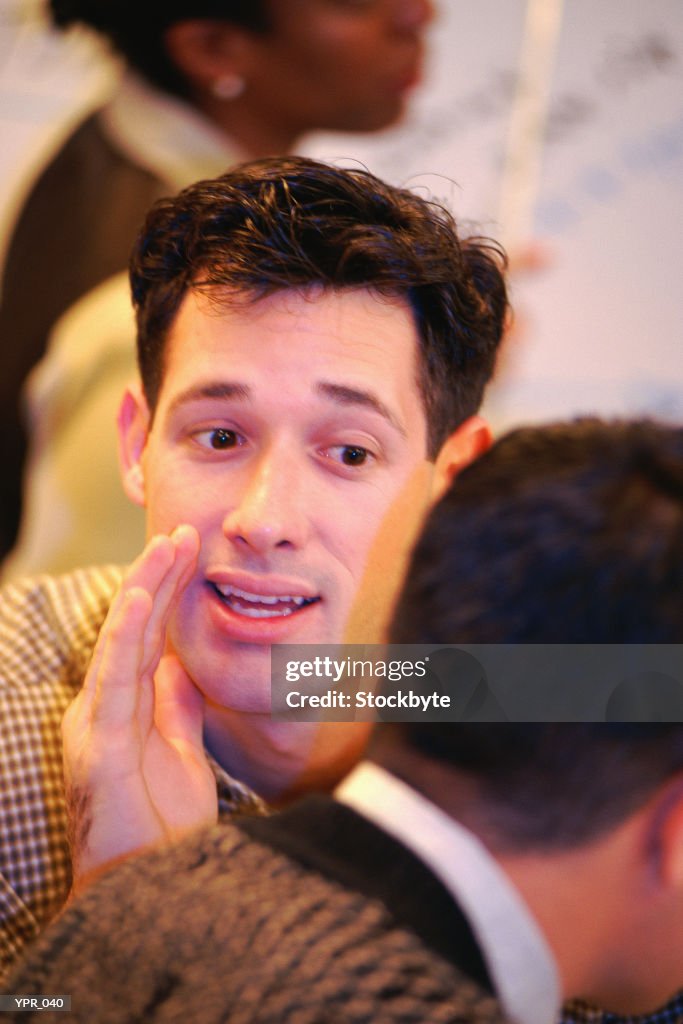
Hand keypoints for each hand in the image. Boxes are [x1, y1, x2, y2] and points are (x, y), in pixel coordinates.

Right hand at [62, 525, 216, 895]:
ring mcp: (97, 723)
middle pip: (135, 629)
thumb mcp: (182, 752)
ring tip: (168, 544)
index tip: (191, 549)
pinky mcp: (99, 745)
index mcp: (125, 707)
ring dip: (145, 589)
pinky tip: (139, 598)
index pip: (148, 635)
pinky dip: (125, 635)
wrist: (146, 890)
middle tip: (185, 530)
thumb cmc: (159, 826)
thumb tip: (180, 665)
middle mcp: (105, 706)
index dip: (167, 591)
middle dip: (160, 577)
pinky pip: (113, 680)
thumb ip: (176, 708)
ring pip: (122, 641)